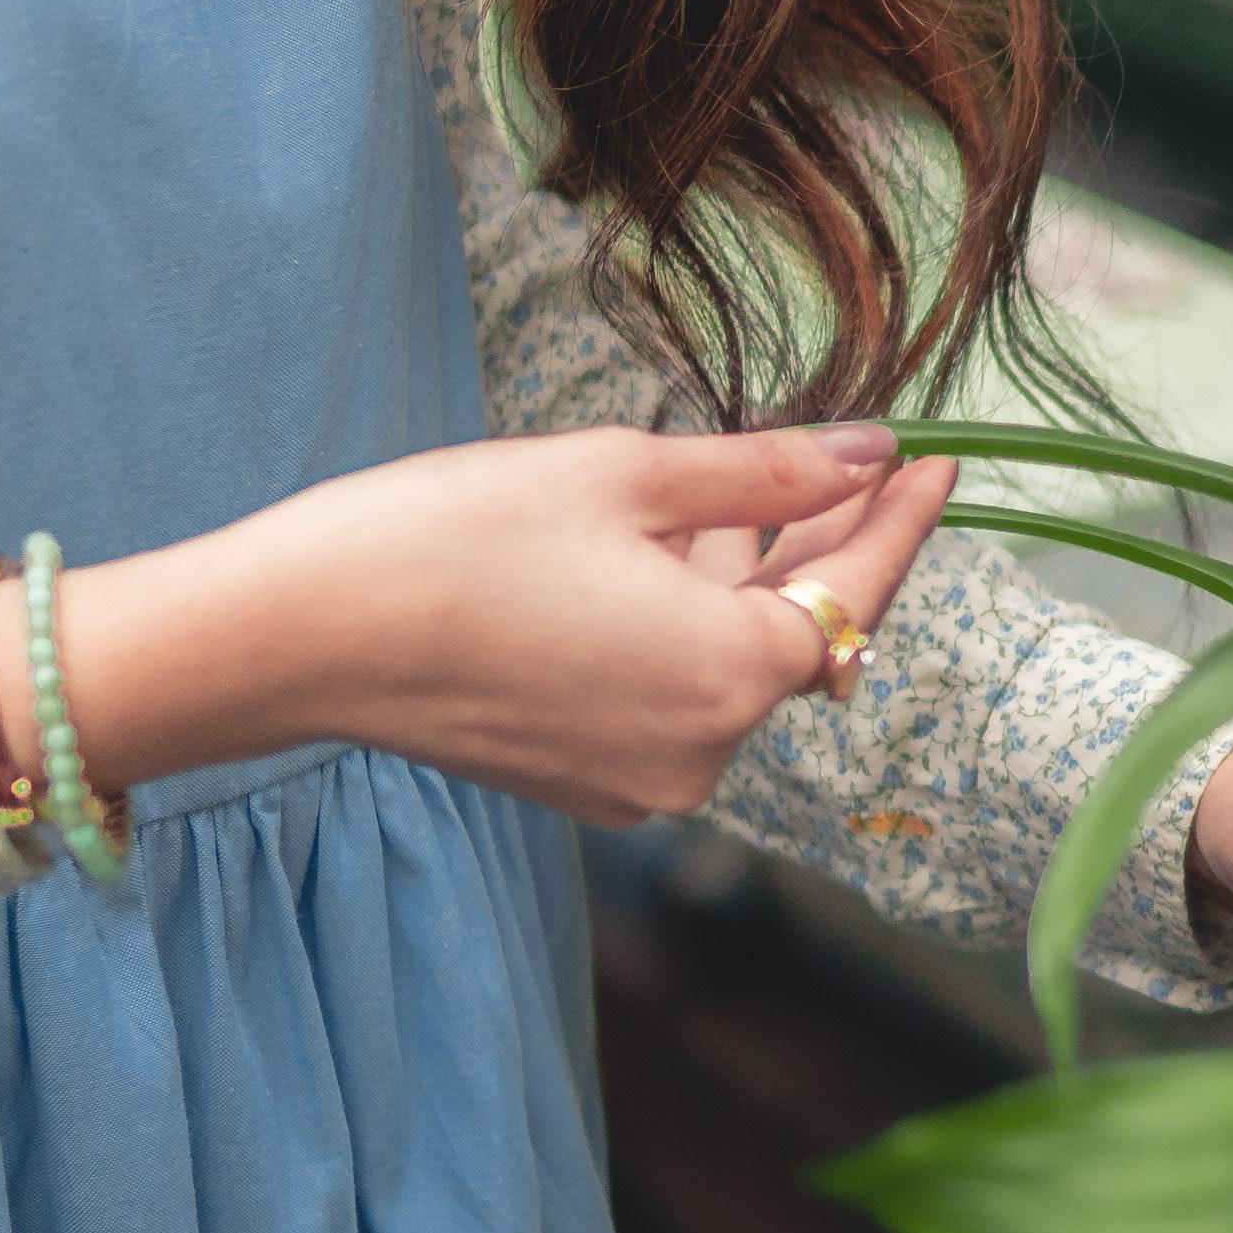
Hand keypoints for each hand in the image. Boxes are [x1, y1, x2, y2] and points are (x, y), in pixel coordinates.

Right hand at [7, 425, 960, 824]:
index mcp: (728, 675)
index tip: (938, 462)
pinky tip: (672, 549)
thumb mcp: (623, 478)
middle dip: (826, 543)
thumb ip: (764, 474)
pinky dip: (686, 623)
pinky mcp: (587, 780)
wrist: (294, 635)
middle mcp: (703, 750)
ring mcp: (643, 778)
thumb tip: (868, 451)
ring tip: (749, 488)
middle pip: (798, 631)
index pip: (856, 591)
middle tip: (859, 457)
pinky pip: (672, 690)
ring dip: (747, 579)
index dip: (901, 520)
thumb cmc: (448, 540)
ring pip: (730, 660)